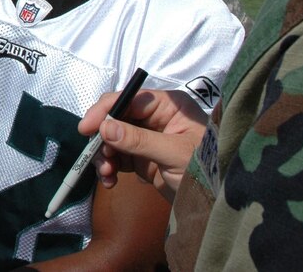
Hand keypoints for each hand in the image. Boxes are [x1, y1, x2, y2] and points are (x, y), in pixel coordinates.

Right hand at [77, 89, 207, 201]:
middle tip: (96, 157)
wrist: (216, 202)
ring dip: (103, 156)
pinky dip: (109, 168)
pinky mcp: (140, 157)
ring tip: (106, 174)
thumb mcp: (173, 153)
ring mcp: (146, 137)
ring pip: (111, 138)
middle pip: (115, 118)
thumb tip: (104, 128)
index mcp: (166, 105)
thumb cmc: (204, 169)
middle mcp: (154, 117)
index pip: (127, 99)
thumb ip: (138, 140)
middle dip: (102, 138)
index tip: (86, 129)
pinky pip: (116, 157)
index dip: (104, 111)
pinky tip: (110, 181)